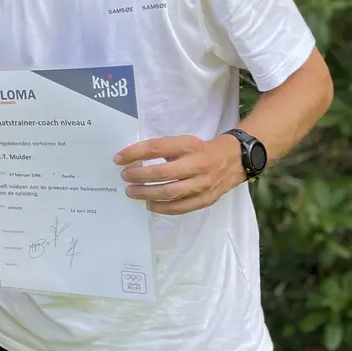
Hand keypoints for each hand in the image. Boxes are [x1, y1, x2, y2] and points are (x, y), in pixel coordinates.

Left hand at [114, 134, 243, 214]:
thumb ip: (162, 149)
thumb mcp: (183, 142)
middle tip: (124, 177)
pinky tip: (149, 204)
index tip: (118, 159)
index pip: (157, 148)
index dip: (135, 153)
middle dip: (138, 176)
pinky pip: (181, 207)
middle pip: (162, 173)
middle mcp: (197, 164)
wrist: (233, 160)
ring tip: (131, 192)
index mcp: (188, 146)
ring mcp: (203, 184)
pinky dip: (162, 207)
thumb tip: (132, 159)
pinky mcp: (206, 199)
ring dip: (146, 193)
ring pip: (170, 192)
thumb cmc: (200, 150)